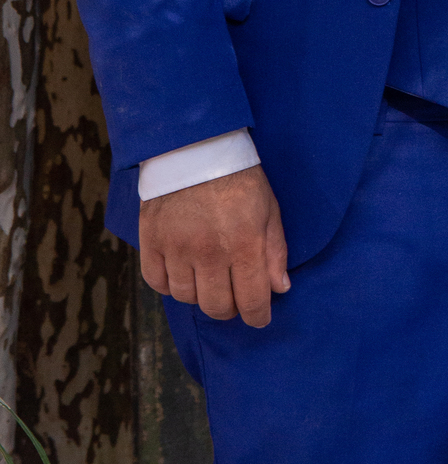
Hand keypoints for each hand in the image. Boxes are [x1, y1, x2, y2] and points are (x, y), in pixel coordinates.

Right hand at [140, 165, 289, 328]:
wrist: (195, 146)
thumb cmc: (239, 177)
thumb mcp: (269, 208)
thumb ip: (275, 251)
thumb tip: (280, 289)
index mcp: (244, 244)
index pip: (252, 301)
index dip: (258, 316)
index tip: (259, 316)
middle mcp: (209, 253)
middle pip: (217, 307)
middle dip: (230, 307)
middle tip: (233, 293)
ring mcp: (177, 249)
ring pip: (187, 299)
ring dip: (200, 293)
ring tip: (208, 275)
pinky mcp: (152, 242)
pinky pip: (157, 284)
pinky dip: (170, 284)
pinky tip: (182, 270)